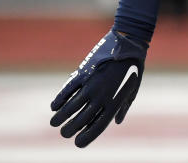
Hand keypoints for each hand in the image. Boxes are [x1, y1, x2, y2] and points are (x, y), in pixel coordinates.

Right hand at [50, 29, 147, 146]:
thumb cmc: (133, 68)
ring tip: (54, 123)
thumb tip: (117, 121)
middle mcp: (102, 96)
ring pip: (71, 106)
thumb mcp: (133, 90)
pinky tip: (54, 106)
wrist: (129, 44)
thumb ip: (123, 107)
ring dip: (61, 117)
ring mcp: (92, 84)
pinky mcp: (84, 72)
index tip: (77, 143)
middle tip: (63, 132)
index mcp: (114, 102)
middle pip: (81, 119)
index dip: (86, 137)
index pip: (97, 126)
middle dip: (69, 129)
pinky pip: (68, 89)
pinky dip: (60, 99)